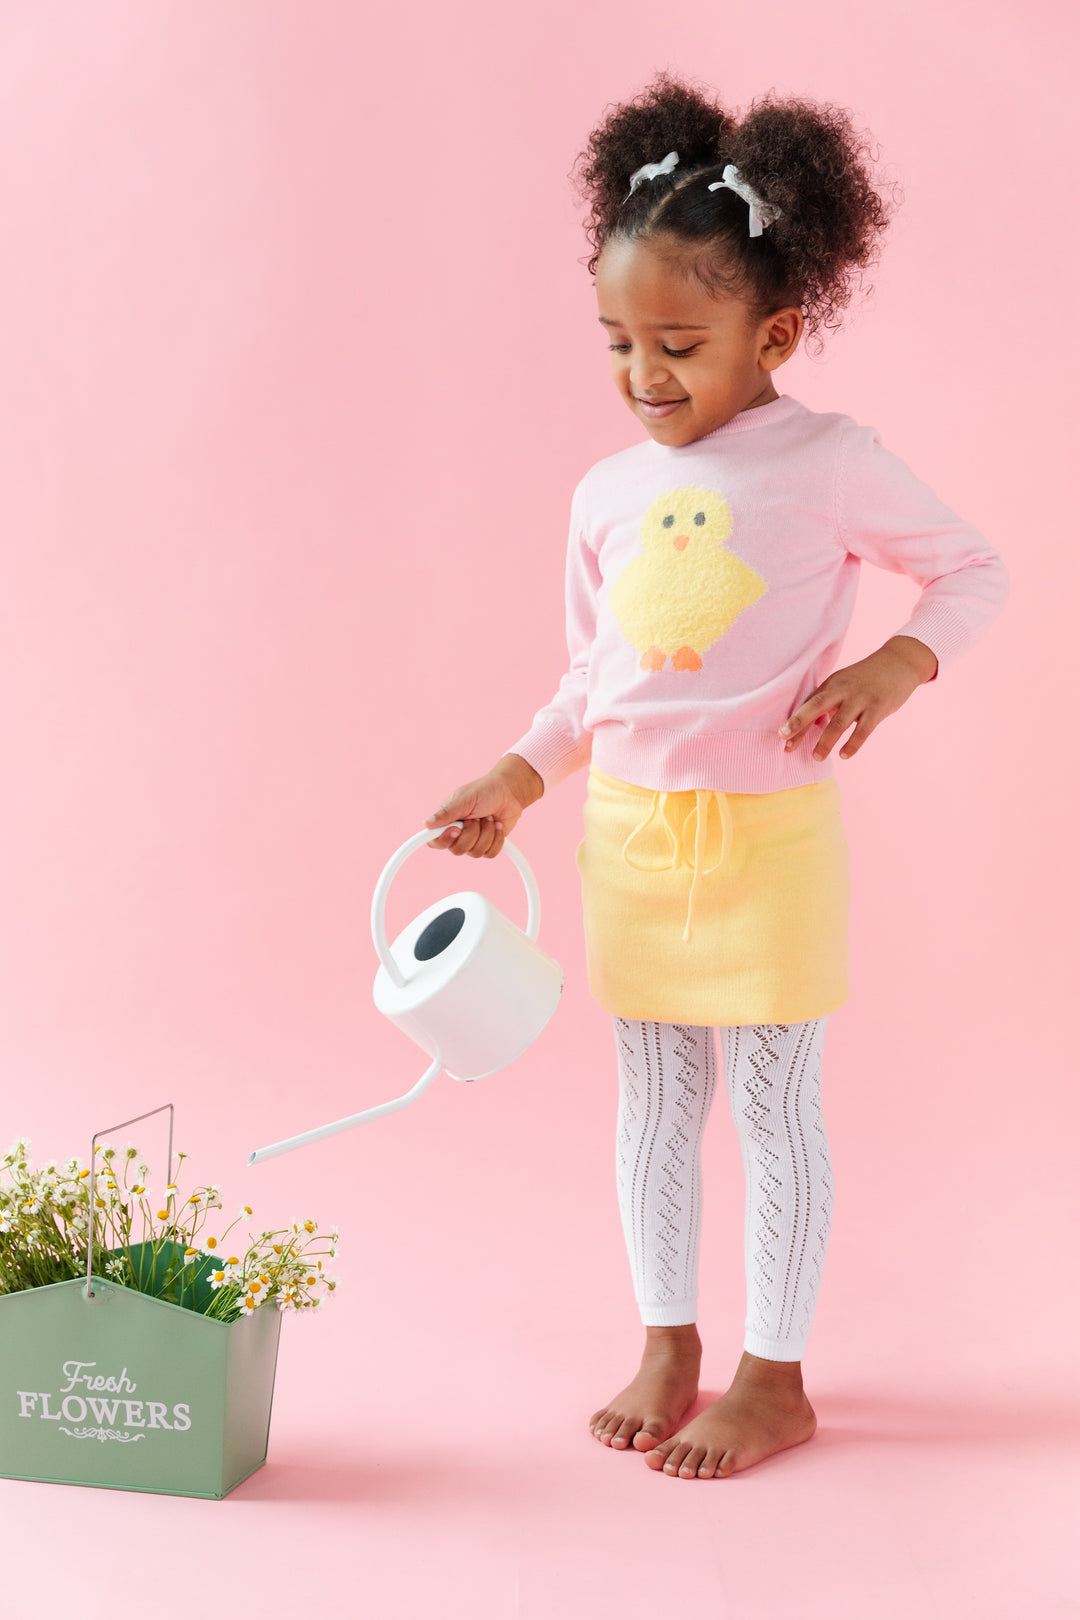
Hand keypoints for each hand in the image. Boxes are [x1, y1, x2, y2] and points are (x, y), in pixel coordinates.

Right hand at [424, 753, 543, 857]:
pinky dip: (497, 839)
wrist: (508, 793)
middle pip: (458, 850)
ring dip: (486, 833)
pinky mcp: (488, 846)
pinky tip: (497, 825)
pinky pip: (490, 854)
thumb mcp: (464, 799)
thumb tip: (426, 824)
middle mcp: (457, 834)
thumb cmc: (484, 791)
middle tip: (477, 817)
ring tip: (488, 818)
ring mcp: (473, 841)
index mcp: (446, 822)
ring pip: (475, 853)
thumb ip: (446, 813)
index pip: (435, 842)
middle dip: (472, 833)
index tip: (457, 829)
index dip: (445, 840)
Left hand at [778, 636, 937, 761]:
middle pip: (816, 706)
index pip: (808, 704)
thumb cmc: (867, 678)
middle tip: (787, 743)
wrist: (899, 662)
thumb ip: (828, 702)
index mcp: (832, 684)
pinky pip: (863, 730)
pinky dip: (852, 744)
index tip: (782, 738)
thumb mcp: (844, 684)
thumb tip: (811, 725)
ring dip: (825, 742)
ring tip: (817, 757)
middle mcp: (843, 689)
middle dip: (799, 724)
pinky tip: (844, 755)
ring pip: (838, 722)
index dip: (795, 722)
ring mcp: (861, 698)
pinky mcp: (878, 707)